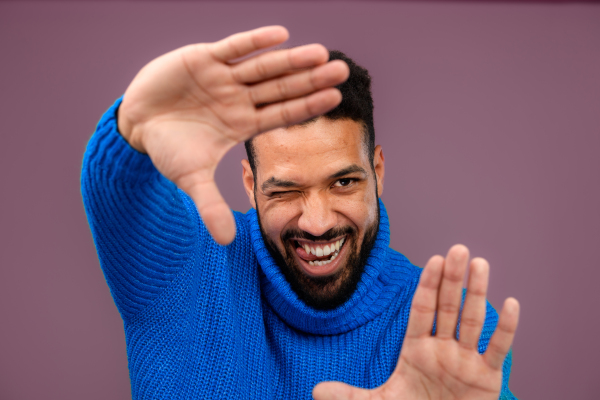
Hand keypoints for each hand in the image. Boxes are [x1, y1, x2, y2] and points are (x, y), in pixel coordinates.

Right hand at [118, 26, 348, 243]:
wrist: (138, 123)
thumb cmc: (168, 149)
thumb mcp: (190, 178)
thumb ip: (211, 205)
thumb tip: (227, 241)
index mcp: (242, 124)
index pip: (282, 114)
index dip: (307, 106)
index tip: (334, 100)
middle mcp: (239, 99)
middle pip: (281, 88)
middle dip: (310, 80)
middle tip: (342, 71)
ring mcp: (224, 78)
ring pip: (263, 67)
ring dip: (290, 60)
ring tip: (320, 53)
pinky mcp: (203, 58)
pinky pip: (234, 47)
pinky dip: (255, 41)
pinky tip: (281, 35)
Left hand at [313, 245, 519, 399]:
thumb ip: (350, 396)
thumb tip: (315, 391)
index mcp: (417, 349)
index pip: (422, 310)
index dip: (427, 285)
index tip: (432, 259)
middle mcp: (443, 349)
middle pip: (447, 307)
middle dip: (452, 279)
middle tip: (457, 248)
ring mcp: (466, 362)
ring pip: (472, 321)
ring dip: (476, 293)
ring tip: (480, 263)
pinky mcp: (488, 379)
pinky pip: (497, 350)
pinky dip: (505, 328)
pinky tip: (510, 303)